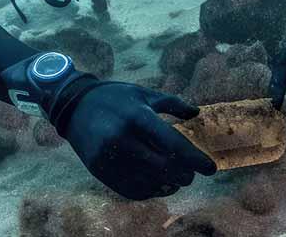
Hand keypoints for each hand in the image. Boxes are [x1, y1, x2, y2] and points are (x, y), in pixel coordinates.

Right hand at [61, 81, 216, 199]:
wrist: (74, 107)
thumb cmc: (115, 98)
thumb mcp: (144, 94)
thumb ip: (172, 104)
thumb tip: (196, 113)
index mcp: (137, 116)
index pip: (172, 143)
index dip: (194, 159)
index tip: (211, 169)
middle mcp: (122, 138)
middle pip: (164, 167)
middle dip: (183, 174)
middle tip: (191, 174)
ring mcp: (108, 156)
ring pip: (149, 182)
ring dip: (168, 185)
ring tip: (176, 181)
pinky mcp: (99, 170)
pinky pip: (131, 189)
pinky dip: (149, 191)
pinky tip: (158, 186)